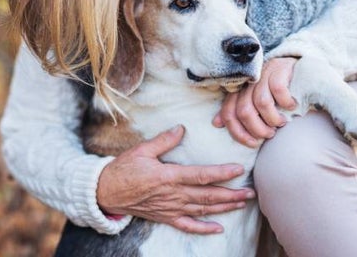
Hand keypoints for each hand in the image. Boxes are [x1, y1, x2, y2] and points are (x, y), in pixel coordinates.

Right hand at [96, 125, 254, 233]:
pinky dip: (204, 228)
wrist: (106, 192)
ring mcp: (171, 208)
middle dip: (231, 194)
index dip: (221, 173)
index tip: (238, 170)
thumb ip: (163, 141)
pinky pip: (188, 225)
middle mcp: (173, 195)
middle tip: (251, 192)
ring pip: (203, 210)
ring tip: (242, 203)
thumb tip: (181, 129)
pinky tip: (218, 228)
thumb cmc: (122, 169)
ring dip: (225, 208)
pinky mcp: (165, 217)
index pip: (201, 175)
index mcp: (169, 176)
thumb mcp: (141, 150)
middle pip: (208, 196)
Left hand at [213, 57, 298, 146]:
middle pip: (244, 111)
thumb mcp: (255, 105)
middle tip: (270, 134)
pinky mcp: (279, 69)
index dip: (238, 132)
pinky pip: (278, 90)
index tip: (252, 143)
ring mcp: (263, 74)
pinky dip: (286, 102)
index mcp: (239, 91)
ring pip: (261, 103)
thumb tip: (216, 123)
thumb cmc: (275, 94)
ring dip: (273, 119)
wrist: (298, 70)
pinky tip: (291, 106)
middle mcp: (248, 82)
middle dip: (257, 129)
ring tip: (281, 123)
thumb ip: (237, 113)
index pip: (229, 113)